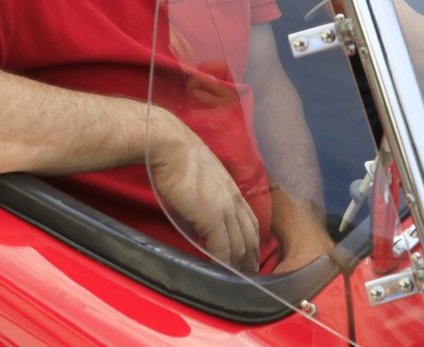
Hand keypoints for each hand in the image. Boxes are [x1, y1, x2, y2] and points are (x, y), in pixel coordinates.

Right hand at [147, 108, 260, 271]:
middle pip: (250, 235)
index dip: (252, 239)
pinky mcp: (212, 218)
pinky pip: (223, 248)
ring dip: (240, 263)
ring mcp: (225, 209)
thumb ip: (205, 201)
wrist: (171, 147)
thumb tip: (198, 220)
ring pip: (240, 244)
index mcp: (232, 190)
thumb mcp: (200, 180)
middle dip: (251, 256)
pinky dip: (223, 262)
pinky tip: (221, 271)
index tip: (250, 253)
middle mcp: (234, 200)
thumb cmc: (178, 158)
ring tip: (239, 277)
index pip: (250, 220)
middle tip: (250, 272)